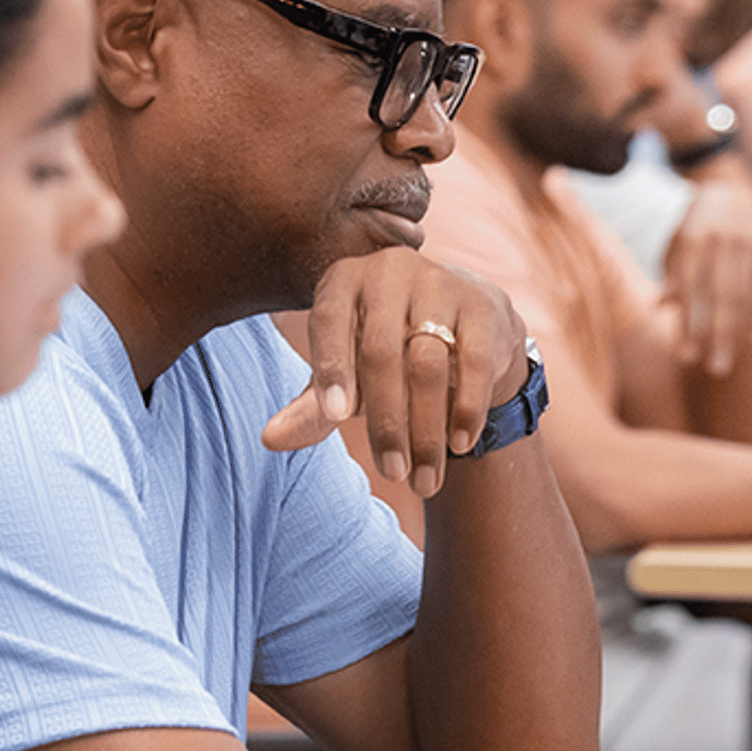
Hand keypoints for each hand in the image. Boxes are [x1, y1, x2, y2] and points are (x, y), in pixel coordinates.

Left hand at [260, 248, 530, 497]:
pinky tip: (460, 444)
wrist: (464, 324)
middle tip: (392, 475)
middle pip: (382, 352)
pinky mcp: (481, 304)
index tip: (335, 417)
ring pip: (429, 362)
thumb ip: (312, 406)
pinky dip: (466, 408)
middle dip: (387, 421)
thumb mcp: (347, 375)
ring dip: (426, 429)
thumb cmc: (388, 353)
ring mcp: (439, 282)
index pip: (329, 321)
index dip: (331, 368)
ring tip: (423, 479)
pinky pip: (473, 361)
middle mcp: (389, 271)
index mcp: (344, 282)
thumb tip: (270, 439)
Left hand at [659, 179, 751, 378]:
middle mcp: (722, 241)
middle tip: (715, 370)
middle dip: (718, 336)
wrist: (728, 190)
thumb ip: (671, 274)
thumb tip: (661, 307)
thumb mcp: (674, 245)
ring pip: (747, 295)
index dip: (688, 325)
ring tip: (730, 360)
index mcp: (693, 240)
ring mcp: (748, 244)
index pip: (690, 291)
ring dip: (740, 332)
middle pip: (722, 298)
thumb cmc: (693, 227)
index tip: (685, 357)